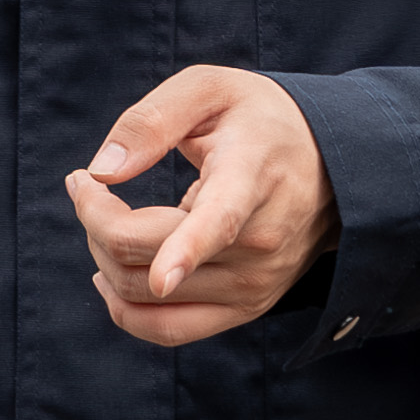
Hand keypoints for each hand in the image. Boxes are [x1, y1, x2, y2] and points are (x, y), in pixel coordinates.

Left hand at [67, 64, 332, 346]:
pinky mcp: (247, 309)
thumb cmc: (258, 119)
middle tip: (86, 182)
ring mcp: (255, 284)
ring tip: (102, 216)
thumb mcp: (211, 88)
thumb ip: (152, 120)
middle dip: (95, 219)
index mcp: (250, 178)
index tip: (162, 275)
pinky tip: (107, 275)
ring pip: (146, 297)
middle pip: (150, 260)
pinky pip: (168, 330)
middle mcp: (259, 242)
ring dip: (103, 257)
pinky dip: (124, 309)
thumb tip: (103, 171)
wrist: (333, 164)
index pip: (219, 222)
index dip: (186, 251)